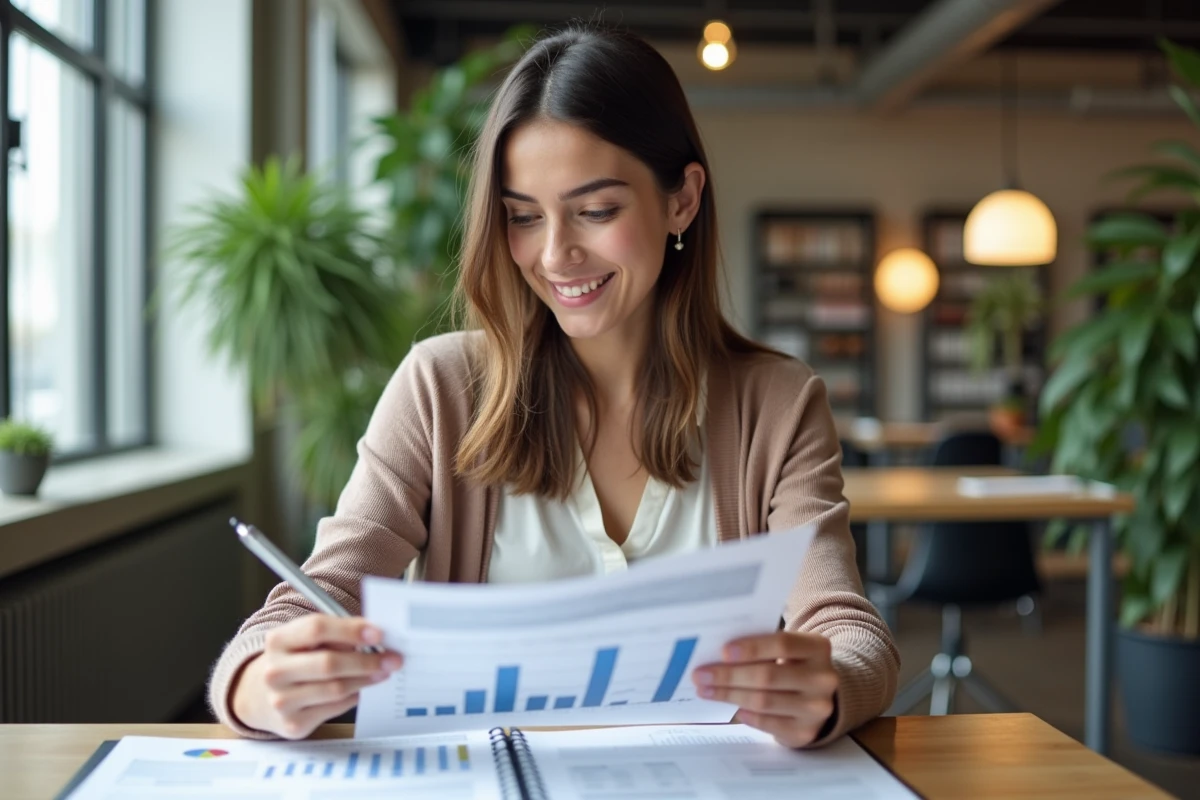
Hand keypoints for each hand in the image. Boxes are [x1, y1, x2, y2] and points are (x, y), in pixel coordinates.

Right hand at [231, 615, 402, 739]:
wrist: (260, 696)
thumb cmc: (295, 660)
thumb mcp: (305, 640)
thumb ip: (335, 634)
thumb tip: (375, 636)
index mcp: (277, 641)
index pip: (316, 628)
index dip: (351, 630)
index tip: (378, 633)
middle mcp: (274, 671)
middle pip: (328, 663)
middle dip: (366, 660)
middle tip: (392, 659)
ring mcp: (281, 701)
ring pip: (335, 688)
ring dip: (365, 679)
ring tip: (382, 672)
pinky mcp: (293, 724)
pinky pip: (335, 708)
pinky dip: (353, 696)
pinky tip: (358, 689)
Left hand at [691, 632, 837, 747]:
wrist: (819, 697)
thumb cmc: (792, 666)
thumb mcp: (788, 651)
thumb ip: (762, 648)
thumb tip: (717, 655)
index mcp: (818, 648)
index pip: (783, 644)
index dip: (752, 648)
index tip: (722, 651)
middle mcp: (823, 678)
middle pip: (769, 675)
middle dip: (730, 676)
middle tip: (701, 675)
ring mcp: (817, 708)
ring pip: (764, 701)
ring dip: (730, 695)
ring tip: (706, 690)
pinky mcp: (806, 732)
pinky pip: (769, 724)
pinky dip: (747, 716)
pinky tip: (733, 709)